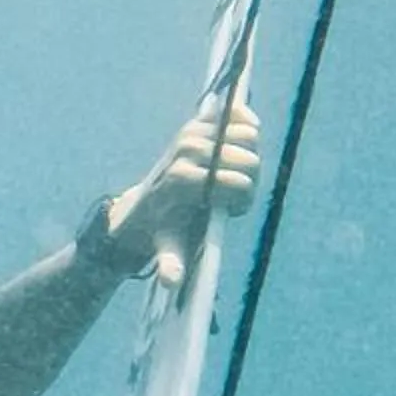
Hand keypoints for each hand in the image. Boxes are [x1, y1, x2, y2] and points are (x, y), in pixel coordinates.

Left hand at [102, 98, 260, 289]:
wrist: (145, 204)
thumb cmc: (163, 229)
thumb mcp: (167, 248)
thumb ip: (170, 264)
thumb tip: (170, 281)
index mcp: (183, 180)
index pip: (239, 184)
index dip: (244, 202)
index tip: (231, 212)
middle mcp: (188, 150)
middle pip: (249, 160)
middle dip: (251, 180)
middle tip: (234, 195)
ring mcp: (193, 131)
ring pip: (249, 135)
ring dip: (251, 157)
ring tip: (234, 173)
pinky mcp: (198, 121)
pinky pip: (238, 114)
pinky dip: (248, 124)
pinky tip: (243, 142)